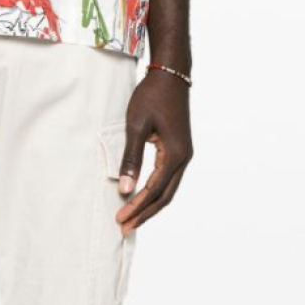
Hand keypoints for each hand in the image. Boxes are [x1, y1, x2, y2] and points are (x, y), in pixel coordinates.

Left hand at [115, 71, 192, 232]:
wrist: (171, 75)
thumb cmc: (152, 96)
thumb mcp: (137, 126)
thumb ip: (131, 159)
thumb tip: (126, 189)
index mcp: (176, 154)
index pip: (155, 189)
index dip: (138, 206)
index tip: (120, 218)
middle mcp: (184, 158)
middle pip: (165, 196)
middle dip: (145, 213)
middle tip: (125, 228)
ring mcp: (184, 154)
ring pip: (169, 189)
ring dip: (151, 205)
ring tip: (132, 219)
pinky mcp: (179, 150)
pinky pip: (168, 178)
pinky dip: (156, 192)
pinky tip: (143, 198)